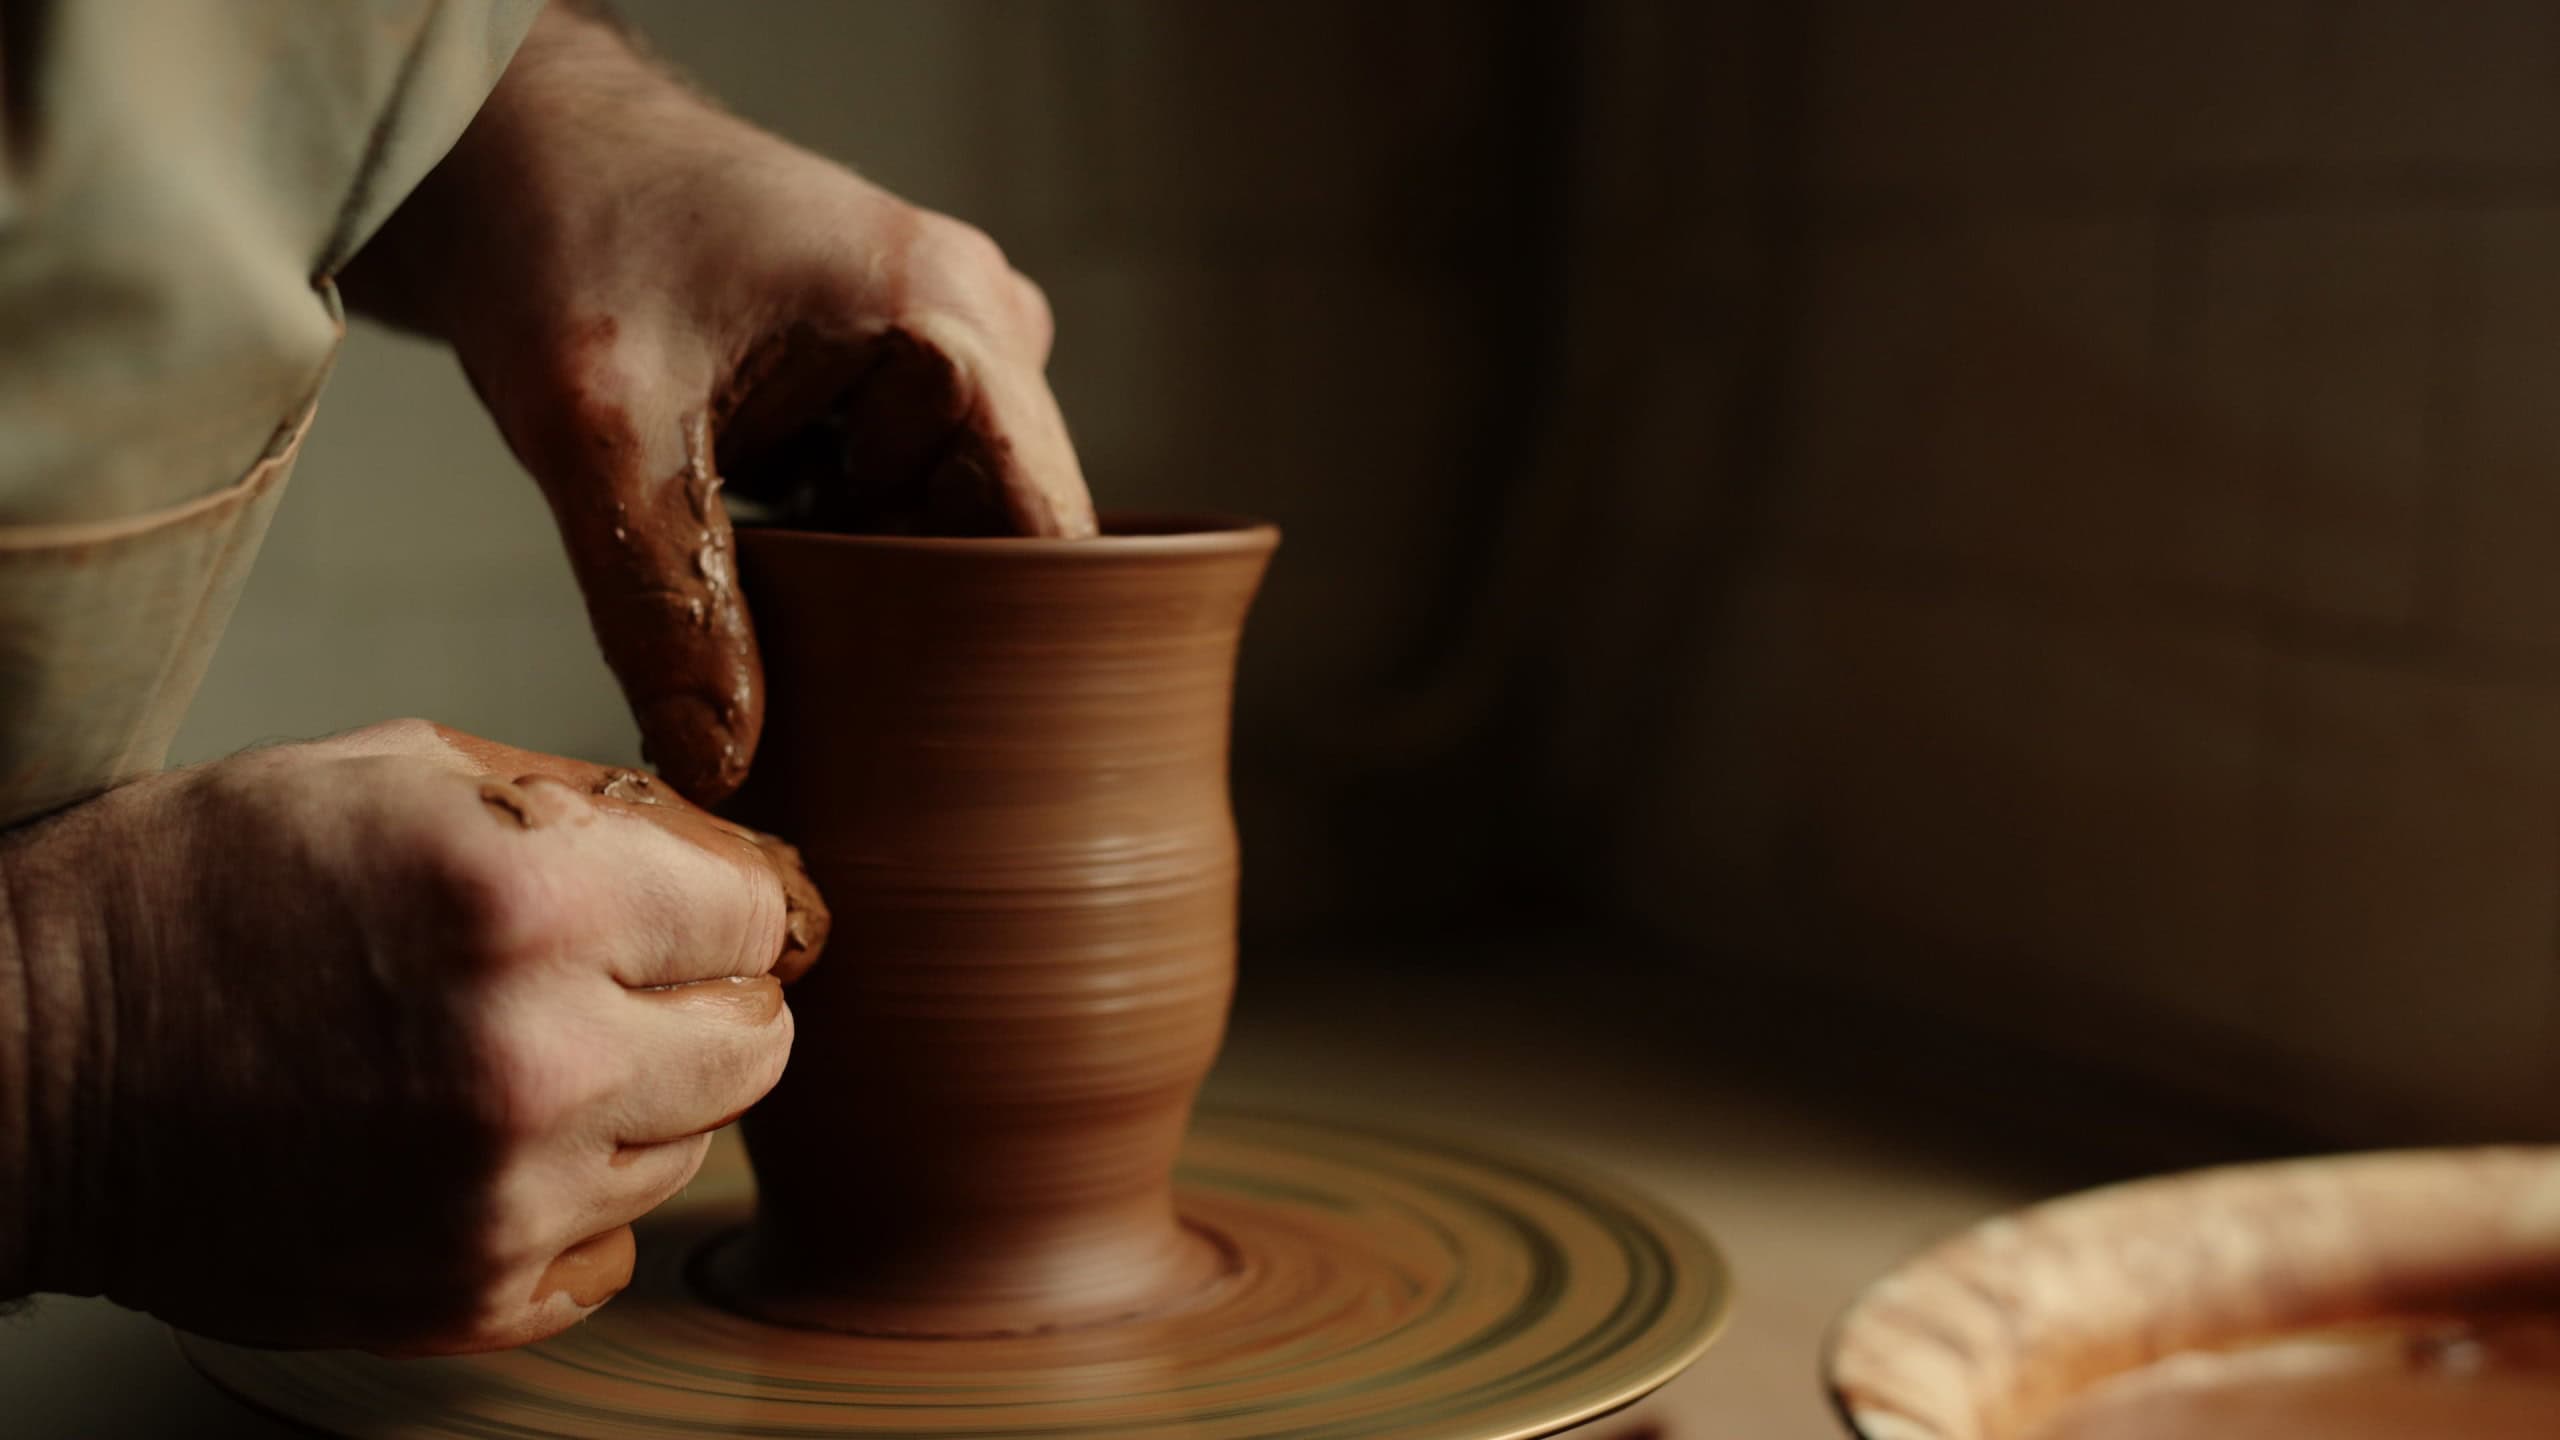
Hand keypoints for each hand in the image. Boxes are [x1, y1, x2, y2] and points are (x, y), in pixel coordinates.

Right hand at [0, 720, 825, 1351]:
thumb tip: (730, 859)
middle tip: (611, 983)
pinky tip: (474, 1144)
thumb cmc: (196, 894)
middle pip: (757, 1046)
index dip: (716, 902)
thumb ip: (588, 811)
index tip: (675, 908)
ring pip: (692, 1147)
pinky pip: (610, 1247)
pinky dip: (570, 1199)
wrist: (24, 1066)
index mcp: (534, 905)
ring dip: (634, 1101)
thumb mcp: (396, 771)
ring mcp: (506, 1198)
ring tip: (506, 1055)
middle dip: (702, 1002)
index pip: (757, 915)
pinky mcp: (465, 1297)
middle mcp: (540, 1061)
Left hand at [342, 6, 1096, 803]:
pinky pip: (894, 502)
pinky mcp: (883, 379)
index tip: (970, 750)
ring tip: (792, 654)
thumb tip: (721, 768)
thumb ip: (662, 606)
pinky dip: (839, 557)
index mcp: (949, 318)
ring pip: (941, 530)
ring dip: (875, 596)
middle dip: (928, 630)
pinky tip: (774, 596)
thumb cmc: (558, 235)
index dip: (1022, 646)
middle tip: (846, 725)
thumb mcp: (600, 436)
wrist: (502, 148)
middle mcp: (971, 327)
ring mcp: (933, 351)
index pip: (1047, 526)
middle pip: (999, 538)